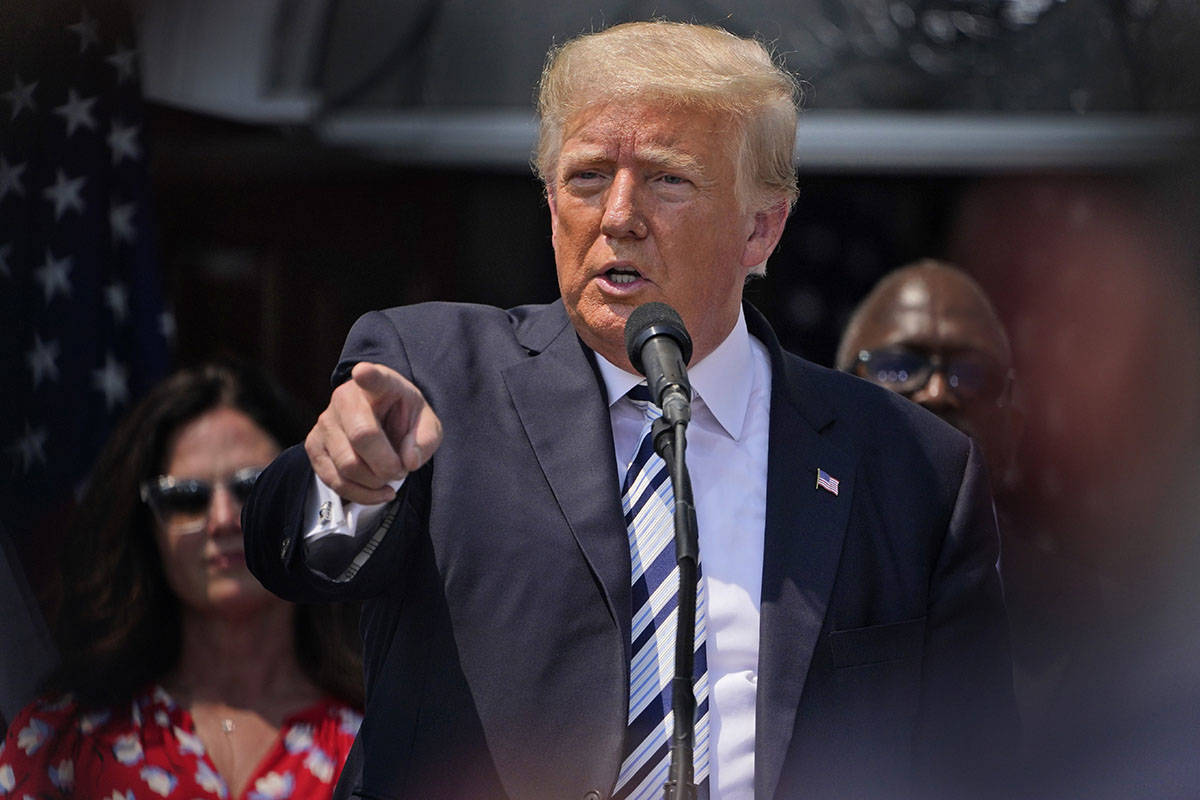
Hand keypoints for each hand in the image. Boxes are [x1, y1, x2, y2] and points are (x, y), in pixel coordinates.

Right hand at [306, 362, 442, 503]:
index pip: (373, 378)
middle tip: (401, 470)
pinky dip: (359, 494)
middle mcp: (345, 397)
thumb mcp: (426, 425)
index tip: (363, 372)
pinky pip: (333, 480)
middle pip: (362, 436)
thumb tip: (408, 461)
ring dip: (374, 483)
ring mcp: (325, 421)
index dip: (368, 376)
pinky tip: (376, 491)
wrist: (381, 422)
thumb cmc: (404, 419)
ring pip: (347, 465)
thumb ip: (425, 440)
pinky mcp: (314, 445)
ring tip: (388, 478)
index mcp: (380, 384)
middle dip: (387, 465)